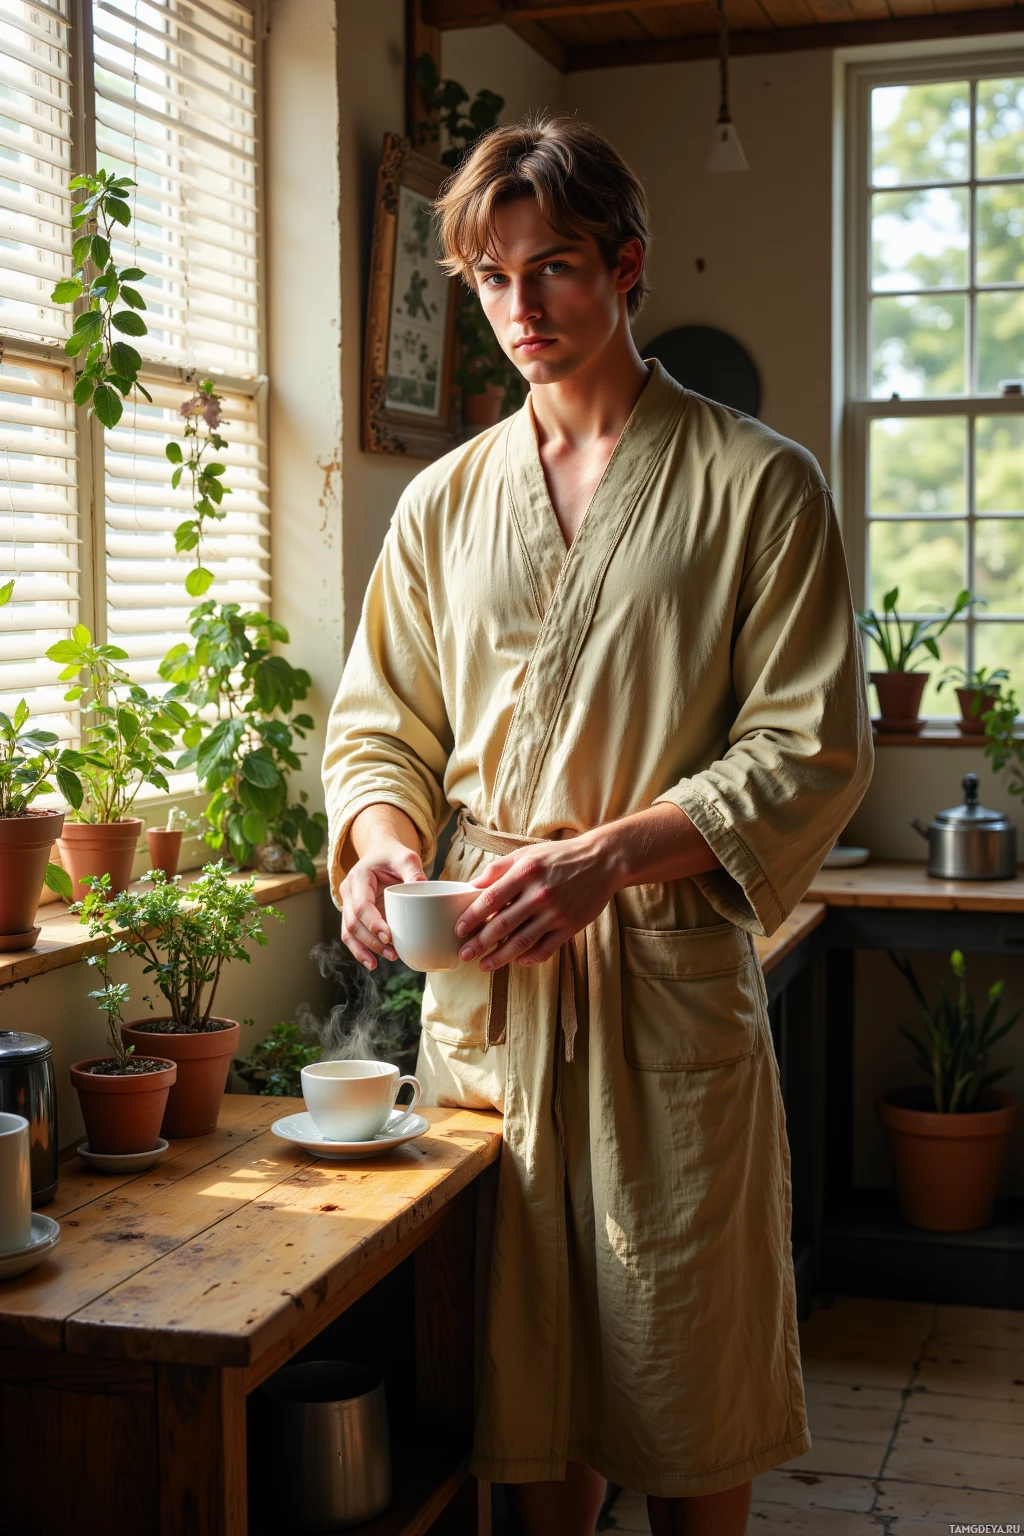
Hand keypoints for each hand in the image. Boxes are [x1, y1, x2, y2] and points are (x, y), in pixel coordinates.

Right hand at [340, 839, 424, 969]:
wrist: (380, 854)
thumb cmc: (393, 856)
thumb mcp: (406, 857)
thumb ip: (413, 871)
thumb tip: (425, 890)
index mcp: (358, 878)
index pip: (361, 905)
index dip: (373, 923)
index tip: (389, 937)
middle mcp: (348, 892)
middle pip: (353, 923)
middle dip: (371, 941)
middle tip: (392, 953)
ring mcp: (348, 904)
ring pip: (348, 932)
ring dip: (363, 949)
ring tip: (380, 962)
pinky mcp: (353, 915)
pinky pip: (351, 935)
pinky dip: (359, 950)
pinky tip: (372, 963)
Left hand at [455, 833, 616, 971]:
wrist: (602, 861)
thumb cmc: (559, 856)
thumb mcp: (526, 853)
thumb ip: (498, 869)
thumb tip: (472, 886)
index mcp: (525, 872)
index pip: (490, 900)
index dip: (471, 918)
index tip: (458, 930)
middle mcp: (539, 894)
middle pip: (501, 925)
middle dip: (479, 944)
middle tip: (464, 955)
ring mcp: (556, 913)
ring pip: (521, 942)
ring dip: (500, 957)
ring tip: (484, 965)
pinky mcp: (570, 927)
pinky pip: (545, 949)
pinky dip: (529, 958)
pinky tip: (517, 961)